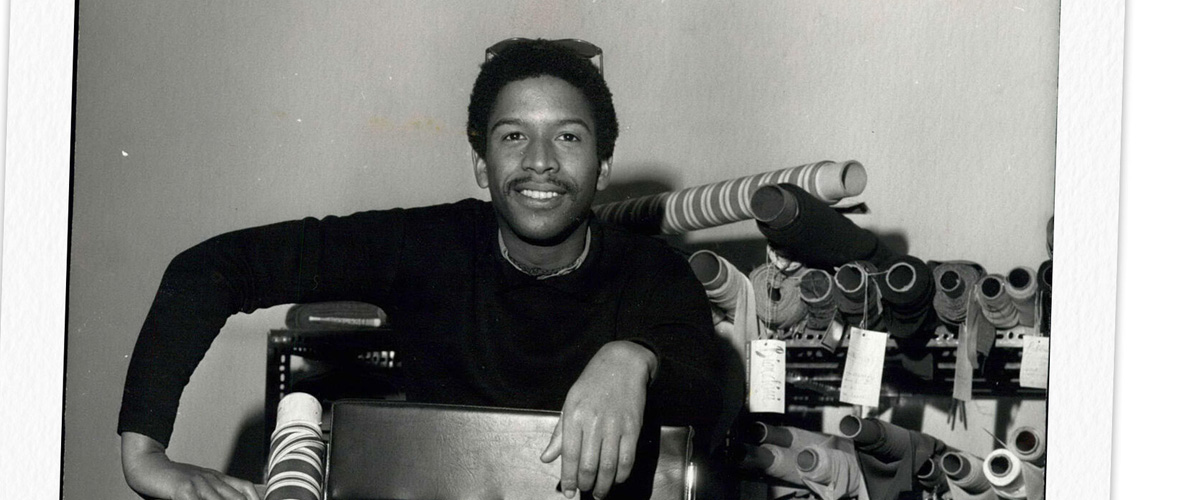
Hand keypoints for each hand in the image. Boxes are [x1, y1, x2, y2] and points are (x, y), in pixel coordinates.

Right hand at [121, 432, 262, 499]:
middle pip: (238, 497)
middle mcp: (213, 479)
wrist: (148, 465)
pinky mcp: (184, 489)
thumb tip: (232, 496)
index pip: (246, 489)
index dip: (257, 499)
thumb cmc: (173, 481)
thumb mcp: (199, 486)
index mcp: (218, 478)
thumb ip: (216, 494)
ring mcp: (199, 483)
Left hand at [540, 340, 656, 498]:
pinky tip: (617, 479)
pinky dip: (622, 474)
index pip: (569, 455)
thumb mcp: (570, 403)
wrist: (622, 364)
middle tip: (584, 491)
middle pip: (589, 464)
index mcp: (574, 415)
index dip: (568, 478)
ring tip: (600, 493)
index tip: (568, 491)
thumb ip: (560, 434)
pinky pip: (628, 458)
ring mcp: (615, 425)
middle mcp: (594, 422)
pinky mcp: (633, 426)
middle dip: (585, 484)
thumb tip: (547, 458)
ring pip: (609, 465)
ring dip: (604, 485)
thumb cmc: (592, 384)